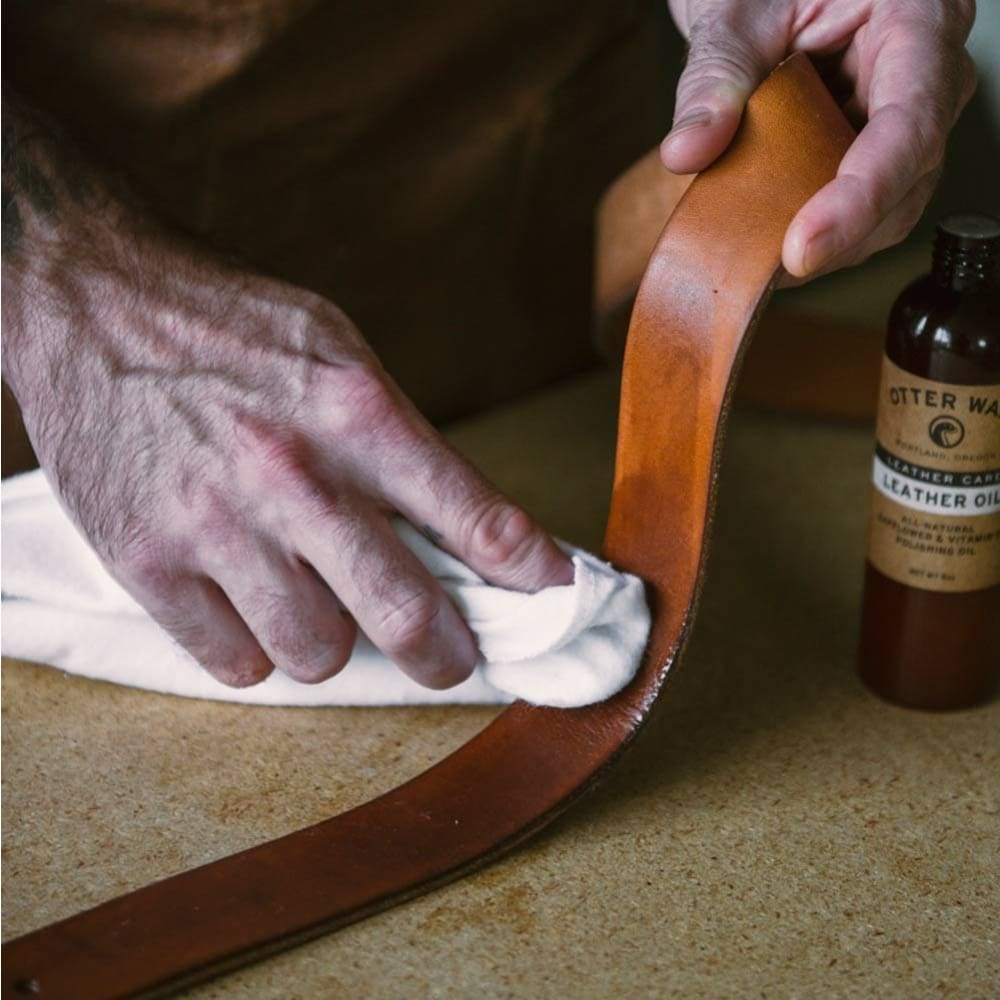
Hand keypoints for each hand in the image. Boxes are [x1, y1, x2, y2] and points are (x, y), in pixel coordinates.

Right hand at [5, 179, 571, 692]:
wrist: (92, 300)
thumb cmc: (230, 326)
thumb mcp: (336, 350)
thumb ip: (398, 438)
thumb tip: (462, 526)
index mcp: (355, 411)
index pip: (473, 515)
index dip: (528, 570)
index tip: (551, 594)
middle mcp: (291, 474)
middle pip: (404, 614)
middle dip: (446, 653)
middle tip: (452, 656)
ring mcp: (214, 525)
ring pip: (316, 654)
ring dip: (334, 646)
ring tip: (323, 609)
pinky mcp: (145, 561)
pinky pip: (232, 663)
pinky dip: (256, 652)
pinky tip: (253, 612)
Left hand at [661, 0, 976, 278]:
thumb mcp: (736, 17)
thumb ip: (714, 78)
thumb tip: (685, 151)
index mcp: (916, 20)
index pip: (908, 123)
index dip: (860, 196)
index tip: (802, 247)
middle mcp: (929, 76)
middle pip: (907, 179)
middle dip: (838, 235)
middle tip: (764, 267)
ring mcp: (910, 122)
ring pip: (890, 210)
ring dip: (826, 243)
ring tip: (761, 254)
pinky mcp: (880, 157)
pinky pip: (862, 214)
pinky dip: (814, 234)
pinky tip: (771, 240)